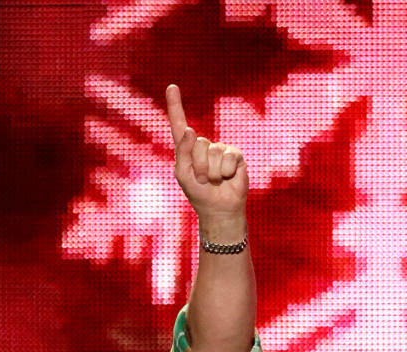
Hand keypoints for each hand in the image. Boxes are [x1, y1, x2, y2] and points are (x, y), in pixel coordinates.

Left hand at [166, 83, 246, 237]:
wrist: (219, 209)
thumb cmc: (198, 193)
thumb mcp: (183, 174)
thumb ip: (183, 152)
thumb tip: (190, 130)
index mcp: (188, 148)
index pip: (179, 124)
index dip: (175, 105)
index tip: (171, 87)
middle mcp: (204, 145)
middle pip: (198, 146)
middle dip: (198, 168)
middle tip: (202, 181)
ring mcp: (221, 149)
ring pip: (212, 155)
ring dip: (211, 173)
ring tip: (214, 182)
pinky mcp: (235, 155)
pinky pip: (227, 160)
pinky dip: (225, 173)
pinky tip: (227, 179)